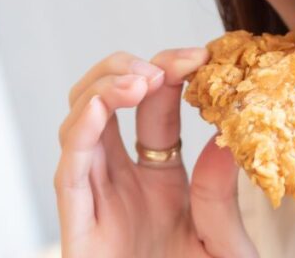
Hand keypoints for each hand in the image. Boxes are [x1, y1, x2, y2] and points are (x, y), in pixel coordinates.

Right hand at [54, 48, 257, 257]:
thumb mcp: (226, 245)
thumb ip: (222, 195)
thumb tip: (223, 134)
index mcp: (160, 179)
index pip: (156, 106)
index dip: (171, 71)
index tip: (203, 55)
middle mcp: (122, 181)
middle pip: (108, 102)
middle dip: (131, 68)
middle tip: (172, 62)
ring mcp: (97, 200)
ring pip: (80, 124)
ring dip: (104, 88)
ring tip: (143, 78)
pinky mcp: (77, 226)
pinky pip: (68, 170)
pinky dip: (79, 131)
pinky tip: (103, 107)